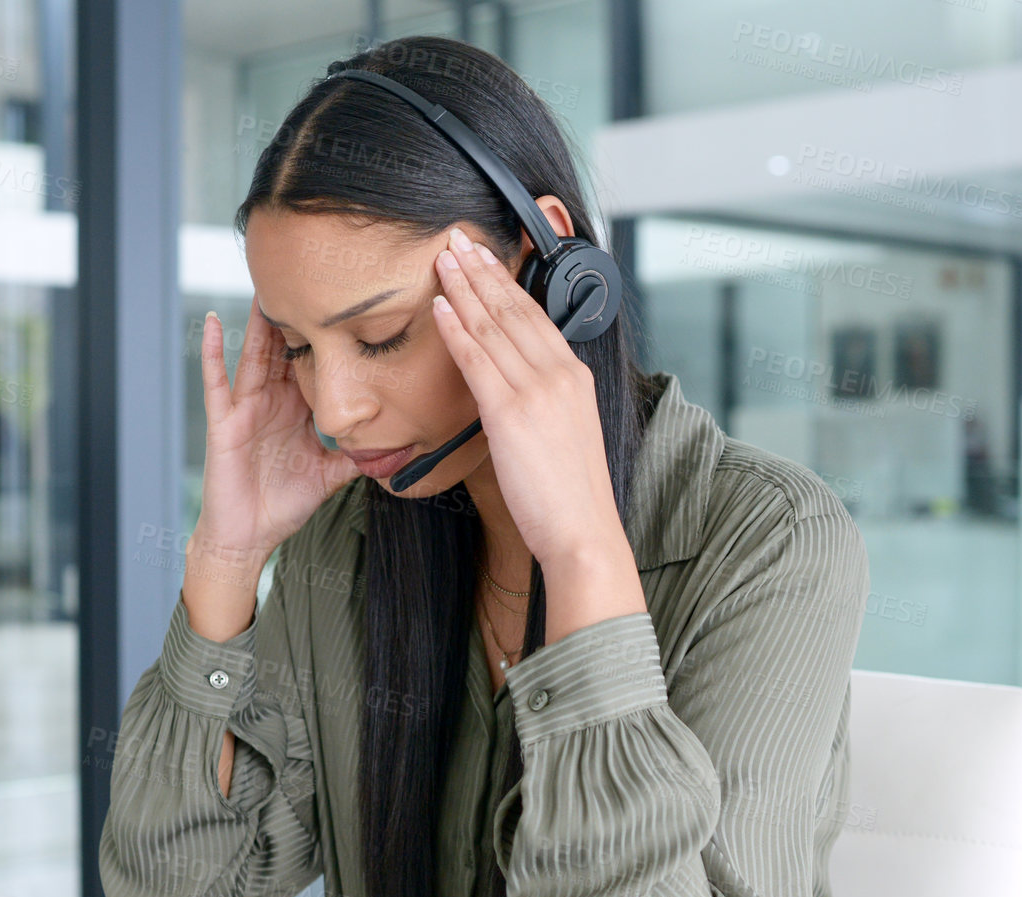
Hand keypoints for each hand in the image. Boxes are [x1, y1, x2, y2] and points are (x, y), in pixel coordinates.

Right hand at [196, 297, 361, 557]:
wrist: (247, 537)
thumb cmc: (282, 506)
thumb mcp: (329, 475)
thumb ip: (357, 457)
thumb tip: (398, 447)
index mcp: (296, 410)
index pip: (313, 364)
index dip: (327, 335)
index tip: (345, 302)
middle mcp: (271, 402)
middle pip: (283, 349)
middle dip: (294, 314)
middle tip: (307, 274)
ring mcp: (245, 408)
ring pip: (254, 355)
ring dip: (259, 322)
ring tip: (267, 284)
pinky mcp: (223, 422)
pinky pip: (217, 381)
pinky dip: (213, 351)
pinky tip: (216, 322)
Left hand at [429, 227, 625, 568]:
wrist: (581, 531)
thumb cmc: (567, 495)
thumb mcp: (562, 434)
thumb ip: (539, 403)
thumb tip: (507, 390)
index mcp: (574, 376)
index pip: (535, 316)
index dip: (507, 282)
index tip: (486, 257)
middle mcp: (560, 373)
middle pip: (514, 309)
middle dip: (483, 270)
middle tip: (458, 239)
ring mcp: (537, 389)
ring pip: (493, 325)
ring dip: (464, 287)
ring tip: (443, 259)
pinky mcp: (511, 411)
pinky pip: (477, 359)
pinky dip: (456, 328)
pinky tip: (439, 306)